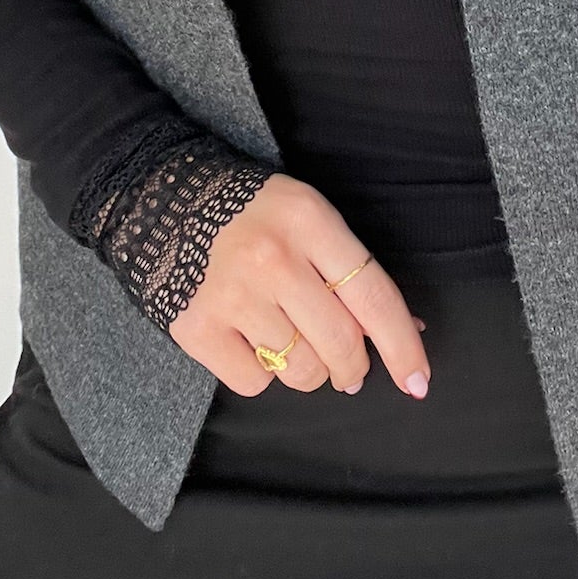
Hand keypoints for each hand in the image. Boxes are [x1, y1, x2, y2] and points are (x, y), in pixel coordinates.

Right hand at [167, 171, 430, 399]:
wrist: (159, 197)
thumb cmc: (249, 212)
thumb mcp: (306, 216)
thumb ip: (350, 268)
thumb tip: (406, 329)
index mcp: (308, 221)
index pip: (373, 296)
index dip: (402, 345)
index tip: (418, 380)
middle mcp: (272, 258)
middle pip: (340, 343)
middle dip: (354, 369)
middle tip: (348, 370)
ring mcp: (232, 294)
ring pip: (300, 371)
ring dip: (308, 371)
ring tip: (290, 343)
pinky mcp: (196, 326)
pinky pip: (254, 381)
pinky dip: (260, 373)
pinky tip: (249, 341)